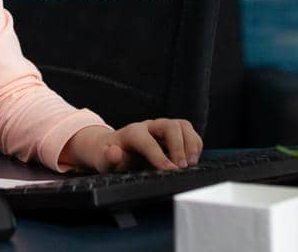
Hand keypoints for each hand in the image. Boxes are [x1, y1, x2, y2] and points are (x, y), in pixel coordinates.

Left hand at [60, 118, 202, 172]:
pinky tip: (193, 160)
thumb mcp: (102, 160)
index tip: (170, 170)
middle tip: (182, 167)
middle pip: (170, 126)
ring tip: (191, 164)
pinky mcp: (173, 134)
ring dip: (191, 144)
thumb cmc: (109, 155)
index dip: (159, 155)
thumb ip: (108, 158)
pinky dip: (195, 144)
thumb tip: (115, 153)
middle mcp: (149, 126)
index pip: (147, 140)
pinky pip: (189, 132)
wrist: (112, 147)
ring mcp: (162, 128)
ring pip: (182, 126)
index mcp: (131, 132)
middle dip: (178, 146)